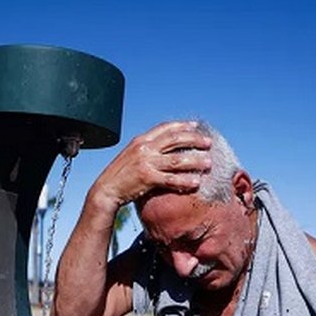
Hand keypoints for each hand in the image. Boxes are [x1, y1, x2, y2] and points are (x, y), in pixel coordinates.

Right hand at [89, 121, 212, 209]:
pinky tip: (196, 182)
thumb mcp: (132, 155)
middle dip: (195, 140)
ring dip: (195, 161)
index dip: (182, 126)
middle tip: (208, 143)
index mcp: (141, 140)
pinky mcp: (147, 178)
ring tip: (209, 163)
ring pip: (177, 160)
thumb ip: (147, 150)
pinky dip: (185, 180)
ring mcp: (146, 163)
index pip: (165, 128)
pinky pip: (171, 179)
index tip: (196, 126)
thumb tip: (164, 148)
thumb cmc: (120, 175)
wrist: (106, 189)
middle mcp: (145, 148)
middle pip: (175, 140)